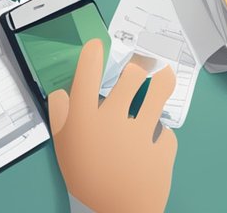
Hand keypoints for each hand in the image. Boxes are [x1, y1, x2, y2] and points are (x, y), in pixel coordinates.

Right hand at [49, 40, 177, 212]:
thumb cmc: (87, 182)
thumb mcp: (65, 152)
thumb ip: (62, 120)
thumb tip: (61, 94)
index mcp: (84, 122)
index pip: (86, 76)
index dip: (92, 55)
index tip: (97, 44)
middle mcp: (113, 120)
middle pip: (132, 75)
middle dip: (138, 66)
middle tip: (141, 65)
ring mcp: (142, 131)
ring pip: (159, 91)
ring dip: (162, 80)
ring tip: (163, 75)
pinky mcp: (164, 145)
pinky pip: (165, 132)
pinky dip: (160, 137)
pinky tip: (154, 145)